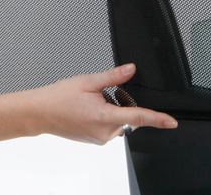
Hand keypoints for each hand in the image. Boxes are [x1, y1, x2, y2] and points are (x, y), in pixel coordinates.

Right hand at [26, 64, 177, 144]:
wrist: (39, 112)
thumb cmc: (59, 98)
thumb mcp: (89, 81)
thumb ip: (113, 76)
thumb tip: (131, 69)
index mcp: (104, 117)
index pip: (138, 118)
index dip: (157, 119)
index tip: (172, 122)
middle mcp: (103, 132)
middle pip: (128, 117)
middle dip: (122, 103)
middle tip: (102, 94)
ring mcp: (98, 138)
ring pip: (118, 122)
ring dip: (112, 110)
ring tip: (91, 102)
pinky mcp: (94, 140)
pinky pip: (108, 127)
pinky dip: (105, 116)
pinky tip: (89, 109)